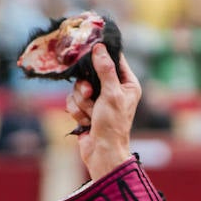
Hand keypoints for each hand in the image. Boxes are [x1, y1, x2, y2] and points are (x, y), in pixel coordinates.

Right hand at [65, 43, 141, 181]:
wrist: (102, 153)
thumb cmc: (113, 126)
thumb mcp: (111, 94)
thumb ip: (105, 70)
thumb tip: (100, 47)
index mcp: (127, 84)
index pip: (114, 59)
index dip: (101, 55)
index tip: (89, 50)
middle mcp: (114, 89)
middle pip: (91, 72)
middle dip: (86, 87)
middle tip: (90, 95)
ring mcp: (99, 99)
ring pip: (80, 87)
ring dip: (82, 102)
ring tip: (91, 115)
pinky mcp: (86, 109)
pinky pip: (73, 100)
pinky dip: (77, 111)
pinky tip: (85, 122)